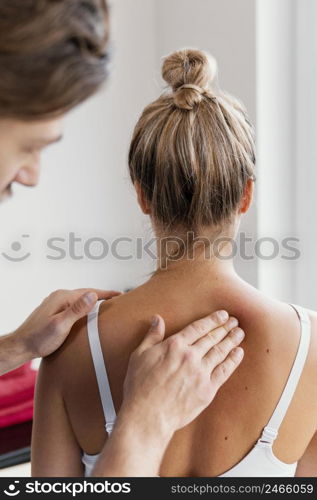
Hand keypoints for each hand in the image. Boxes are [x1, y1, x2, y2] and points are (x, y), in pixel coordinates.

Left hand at [16, 288, 120, 359]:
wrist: (21, 347)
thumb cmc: (39, 339)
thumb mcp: (61, 325)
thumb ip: (76, 310)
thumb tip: (92, 295)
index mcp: (63, 297)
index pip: (90, 292)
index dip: (107, 294)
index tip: (120, 295)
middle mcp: (59, 297)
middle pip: (85, 294)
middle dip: (102, 296)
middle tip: (117, 300)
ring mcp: (55, 304)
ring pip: (79, 300)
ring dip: (93, 302)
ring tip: (105, 306)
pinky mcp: (53, 311)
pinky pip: (73, 306)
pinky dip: (84, 308)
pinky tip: (87, 315)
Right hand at [122, 311, 243, 437]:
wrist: (148, 415)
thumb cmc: (140, 387)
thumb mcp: (139, 355)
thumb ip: (152, 336)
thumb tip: (158, 319)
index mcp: (175, 345)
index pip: (198, 328)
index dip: (212, 320)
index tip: (222, 315)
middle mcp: (190, 356)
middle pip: (212, 337)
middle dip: (225, 327)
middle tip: (234, 321)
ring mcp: (201, 372)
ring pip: (220, 351)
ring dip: (232, 340)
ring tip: (239, 332)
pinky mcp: (207, 389)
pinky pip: (224, 371)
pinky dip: (233, 360)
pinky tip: (238, 353)